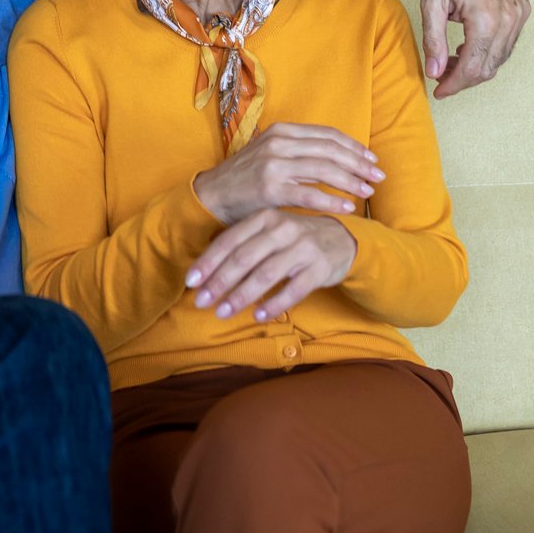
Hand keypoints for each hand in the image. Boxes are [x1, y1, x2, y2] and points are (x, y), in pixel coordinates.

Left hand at [184, 210, 356, 320]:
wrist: (342, 239)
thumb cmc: (295, 238)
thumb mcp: (269, 231)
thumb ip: (243, 244)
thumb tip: (205, 271)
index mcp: (265, 217)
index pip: (230, 240)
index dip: (208, 262)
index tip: (190, 282)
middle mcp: (283, 228)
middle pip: (244, 258)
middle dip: (219, 282)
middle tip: (200, 302)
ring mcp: (303, 248)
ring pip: (266, 274)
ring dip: (241, 296)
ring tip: (222, 312)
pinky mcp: (319, 268)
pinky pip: (293, 290)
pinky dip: (273, 304)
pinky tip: (257, 315)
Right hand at [191, 122, 383, 225]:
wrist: (213, 195)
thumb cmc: (247, 178)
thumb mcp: (273, 154)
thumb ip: (302, 153)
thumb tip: (341, 159)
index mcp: (283, 130)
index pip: (328, 135)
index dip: (354, 147)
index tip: (372, 159)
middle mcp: (279, 143)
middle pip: (331, 150)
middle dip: (359, 163)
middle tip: (379, 176)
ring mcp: (274, 164)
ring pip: (324, 170)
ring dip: (351, 181)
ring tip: (369, 191)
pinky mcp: (270, 188)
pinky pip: (310, 194)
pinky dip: (332, 200)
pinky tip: (348, 207)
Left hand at [420, 0, 529, 97]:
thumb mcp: (431, 3)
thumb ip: (433, 40)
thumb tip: (434, 73)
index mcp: (486, 16)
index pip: (473, 66)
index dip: (455, 84)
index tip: (438, 91)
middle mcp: (509, 17)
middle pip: (488, 66)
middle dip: (463, 78)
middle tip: (440, 76)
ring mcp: (520, 13)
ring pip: (500, 58)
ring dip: (476, 65)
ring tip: (450, 59)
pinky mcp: (523, 9)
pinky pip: (508, 43)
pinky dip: (489, 51)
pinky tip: (468, 46)